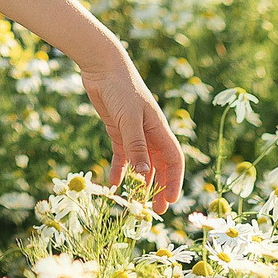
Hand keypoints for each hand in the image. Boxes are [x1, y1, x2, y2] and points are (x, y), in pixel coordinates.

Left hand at [79, 53, 186, 212]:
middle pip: (159, 166)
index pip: (174, 160)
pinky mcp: (117, 131)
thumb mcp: (129, 119)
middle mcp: (149, 133)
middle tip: (156, 211)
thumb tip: (143, 175)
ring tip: (136, 204)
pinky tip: (114, 185)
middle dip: (159, 188)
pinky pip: (121, 157)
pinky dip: (119, 171)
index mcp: (159, 129)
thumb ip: (136, 146)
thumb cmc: (121, 88)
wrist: (103, 67)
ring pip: (140, 164)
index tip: (171, 201)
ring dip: (140, 183)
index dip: (175, 181)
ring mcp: (133, 133)